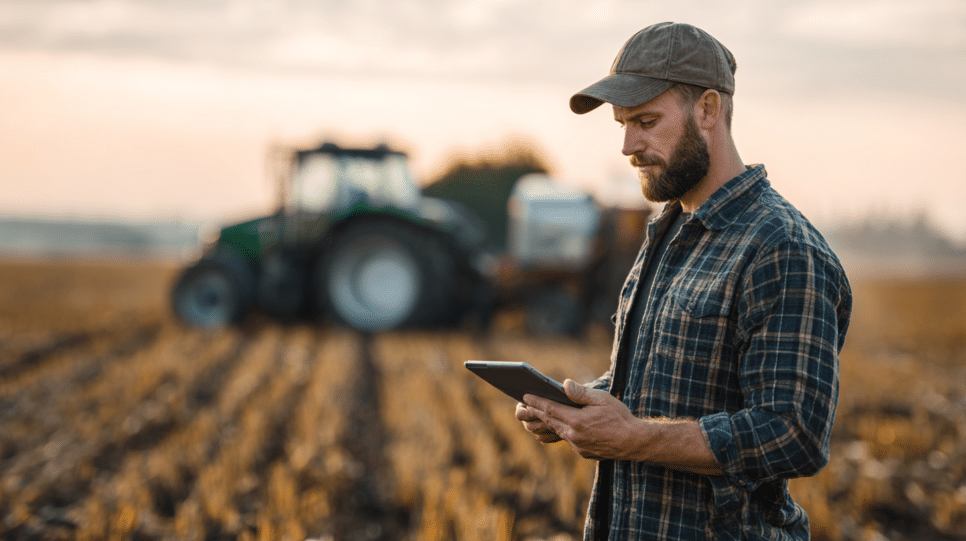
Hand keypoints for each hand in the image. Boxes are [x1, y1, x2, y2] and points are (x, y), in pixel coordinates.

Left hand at [523, 379, 640, 460]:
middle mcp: (574, 435)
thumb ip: (581, 393)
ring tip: (537, 413)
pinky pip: (568, 439)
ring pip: (557, 431)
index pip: (550, 409)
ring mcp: (577, 446)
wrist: (634, 442)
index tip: (525, 395)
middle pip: (549, 421)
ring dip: (546, 422)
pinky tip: (559, 425)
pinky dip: (561, 430)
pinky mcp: (583, 452)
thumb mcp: (602, 399)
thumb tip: (564, 384)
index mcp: (577, 421)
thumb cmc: (619, 417)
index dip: (537, 401)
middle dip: (536, 412)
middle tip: (524, 404)